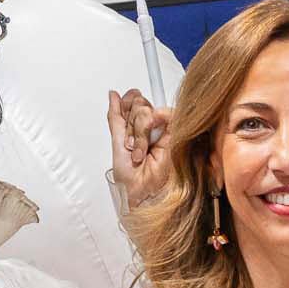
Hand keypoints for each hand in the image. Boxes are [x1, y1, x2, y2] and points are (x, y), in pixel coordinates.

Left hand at [105, 89, 174, 210]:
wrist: (142, 192)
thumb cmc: (130, 178)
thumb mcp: (116, 143)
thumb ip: (116, 117)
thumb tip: (113, 94)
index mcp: (136, 127)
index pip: (132, 100)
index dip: (125, 105)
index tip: (122, 121)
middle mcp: (151, 126)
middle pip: (137, 103)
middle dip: (130, 126)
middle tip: (130, 146)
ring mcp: (163, 128)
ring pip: (145, 109)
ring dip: (137, 132)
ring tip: (139, 151)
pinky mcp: (175, 132)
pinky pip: (163, 114)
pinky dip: (148, 129)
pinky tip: (148, 146)